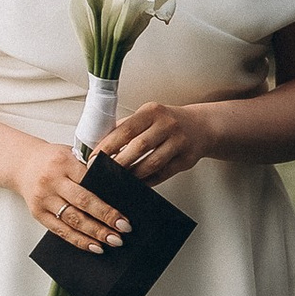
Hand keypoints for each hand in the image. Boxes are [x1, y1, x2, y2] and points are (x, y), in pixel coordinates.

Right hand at [14, 139, 131, 255]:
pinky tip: (94, 246)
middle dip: (105, 217)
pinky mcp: (38, 214)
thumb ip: (90, 168)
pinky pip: (60, 231)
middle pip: (83, 201)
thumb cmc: (52, 160)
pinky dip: (79, 240)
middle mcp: (52, 181)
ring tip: (113, 240)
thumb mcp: (71, 154)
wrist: (22, 164)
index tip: (124, 209)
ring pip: (72, 220)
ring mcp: (44, 199)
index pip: (91, 180)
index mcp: (64, 162)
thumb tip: (118, 190)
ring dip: (95, 233)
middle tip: (124, 228)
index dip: (108, 197)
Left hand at [96, 98, 210, 188]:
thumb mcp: (148, 116)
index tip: (94, 157)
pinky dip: (148, 181)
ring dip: (133, 174)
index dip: (108, 145)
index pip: (126, 129)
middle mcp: (167, 125)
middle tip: (103, 172)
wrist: (201, 127)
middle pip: (138, 147)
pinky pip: (163, 174)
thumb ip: (126, 128)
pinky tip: (137, 183)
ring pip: (152, 163)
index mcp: (152, 112)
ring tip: (118, 180)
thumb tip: (98, 143)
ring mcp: (179, 142)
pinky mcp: (186, 159)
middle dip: (118, 162)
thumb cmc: (168, 122)